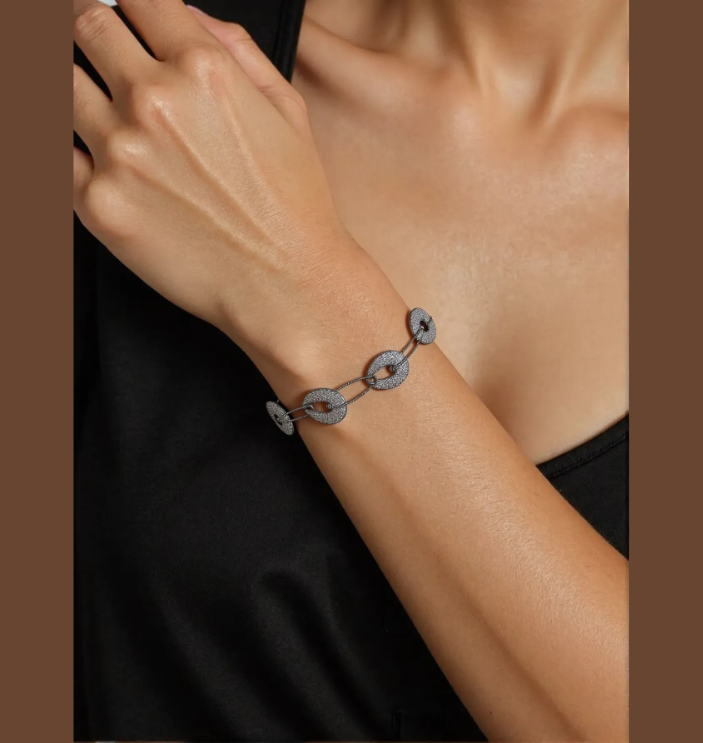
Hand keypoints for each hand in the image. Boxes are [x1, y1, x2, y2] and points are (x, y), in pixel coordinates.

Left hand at [73, 0, 378, 371]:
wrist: (287, 285)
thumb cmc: (295, 206)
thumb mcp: (288, 111)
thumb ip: (237, 49)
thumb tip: (190, 15)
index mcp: (204, 71)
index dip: (127, 1)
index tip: (122, 12)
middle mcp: (154, 102)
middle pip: (84, 24)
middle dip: (91, 29)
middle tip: (101, 50)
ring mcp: (119, 153)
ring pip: (56, 82)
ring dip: (75, 85)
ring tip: (103, 110)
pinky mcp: (96, 204)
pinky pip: (53, 152)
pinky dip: (70, 146)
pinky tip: (99, 157)